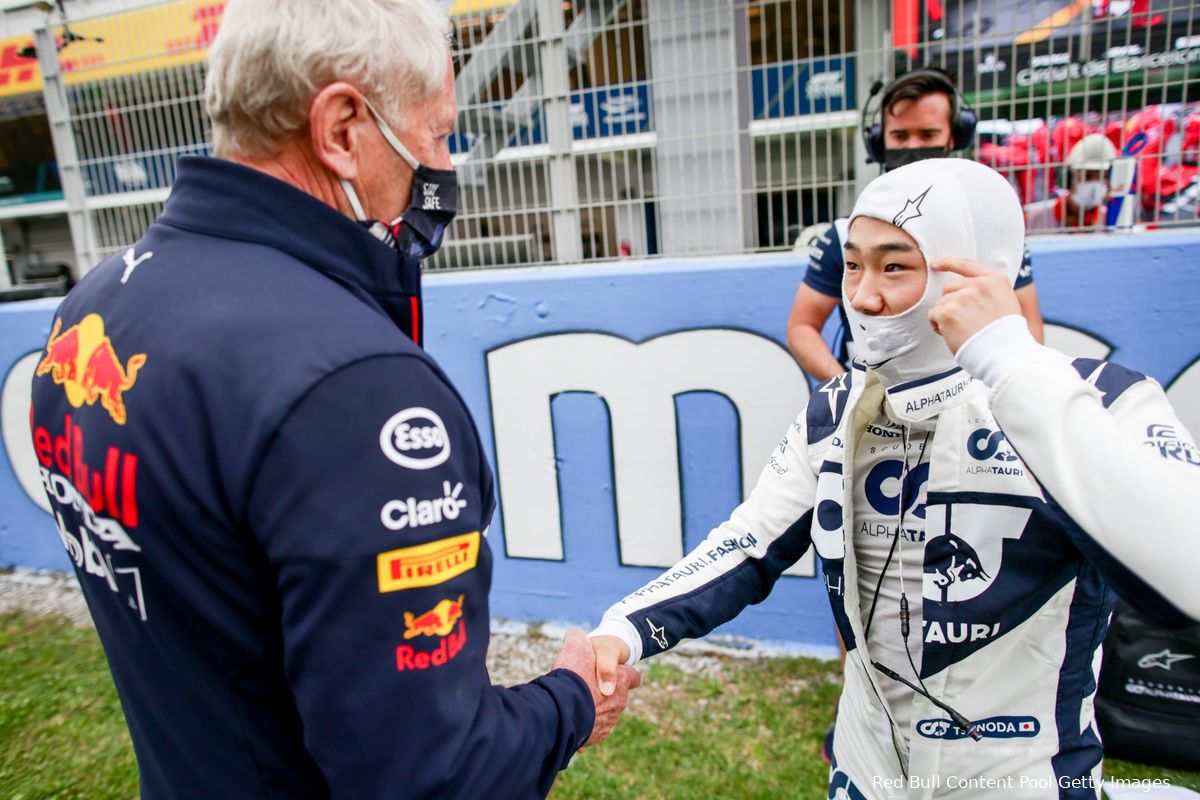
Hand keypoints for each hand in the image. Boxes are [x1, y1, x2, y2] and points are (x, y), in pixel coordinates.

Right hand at [553, 629, 640, 746]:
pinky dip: (583, 725)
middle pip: (616, 696)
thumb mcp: (576, 644)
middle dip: (602, 692)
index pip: (633, 676)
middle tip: (583, 686)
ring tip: (574, 703)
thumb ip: (579, 638)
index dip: (624, 672)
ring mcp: (609, 722)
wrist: (559, 710)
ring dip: (592, 708)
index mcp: (620, 680)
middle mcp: (618, 702)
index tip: (612, 672)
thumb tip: (576, 635)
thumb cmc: (572, 675)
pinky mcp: (596, 737)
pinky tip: (569, 718)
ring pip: (604, 713)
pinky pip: (592, 730)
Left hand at [928, 258, 1021, 353]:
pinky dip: (937, 326)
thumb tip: (965, 290)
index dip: (949, 262)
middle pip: (949, 287)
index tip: (936, 264)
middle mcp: (979, 284)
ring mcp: (964, 296)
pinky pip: (933, 315)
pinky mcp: (949, 311)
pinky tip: (952, 334)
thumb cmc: (1005, 336)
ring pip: (940, 302)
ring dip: (945, 317)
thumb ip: (987, 292)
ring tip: (961, 330)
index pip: (967, 265)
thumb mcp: (1005, 304)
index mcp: (995, 280)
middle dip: (950, 303)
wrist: (1004, 353)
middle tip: (963, 322)